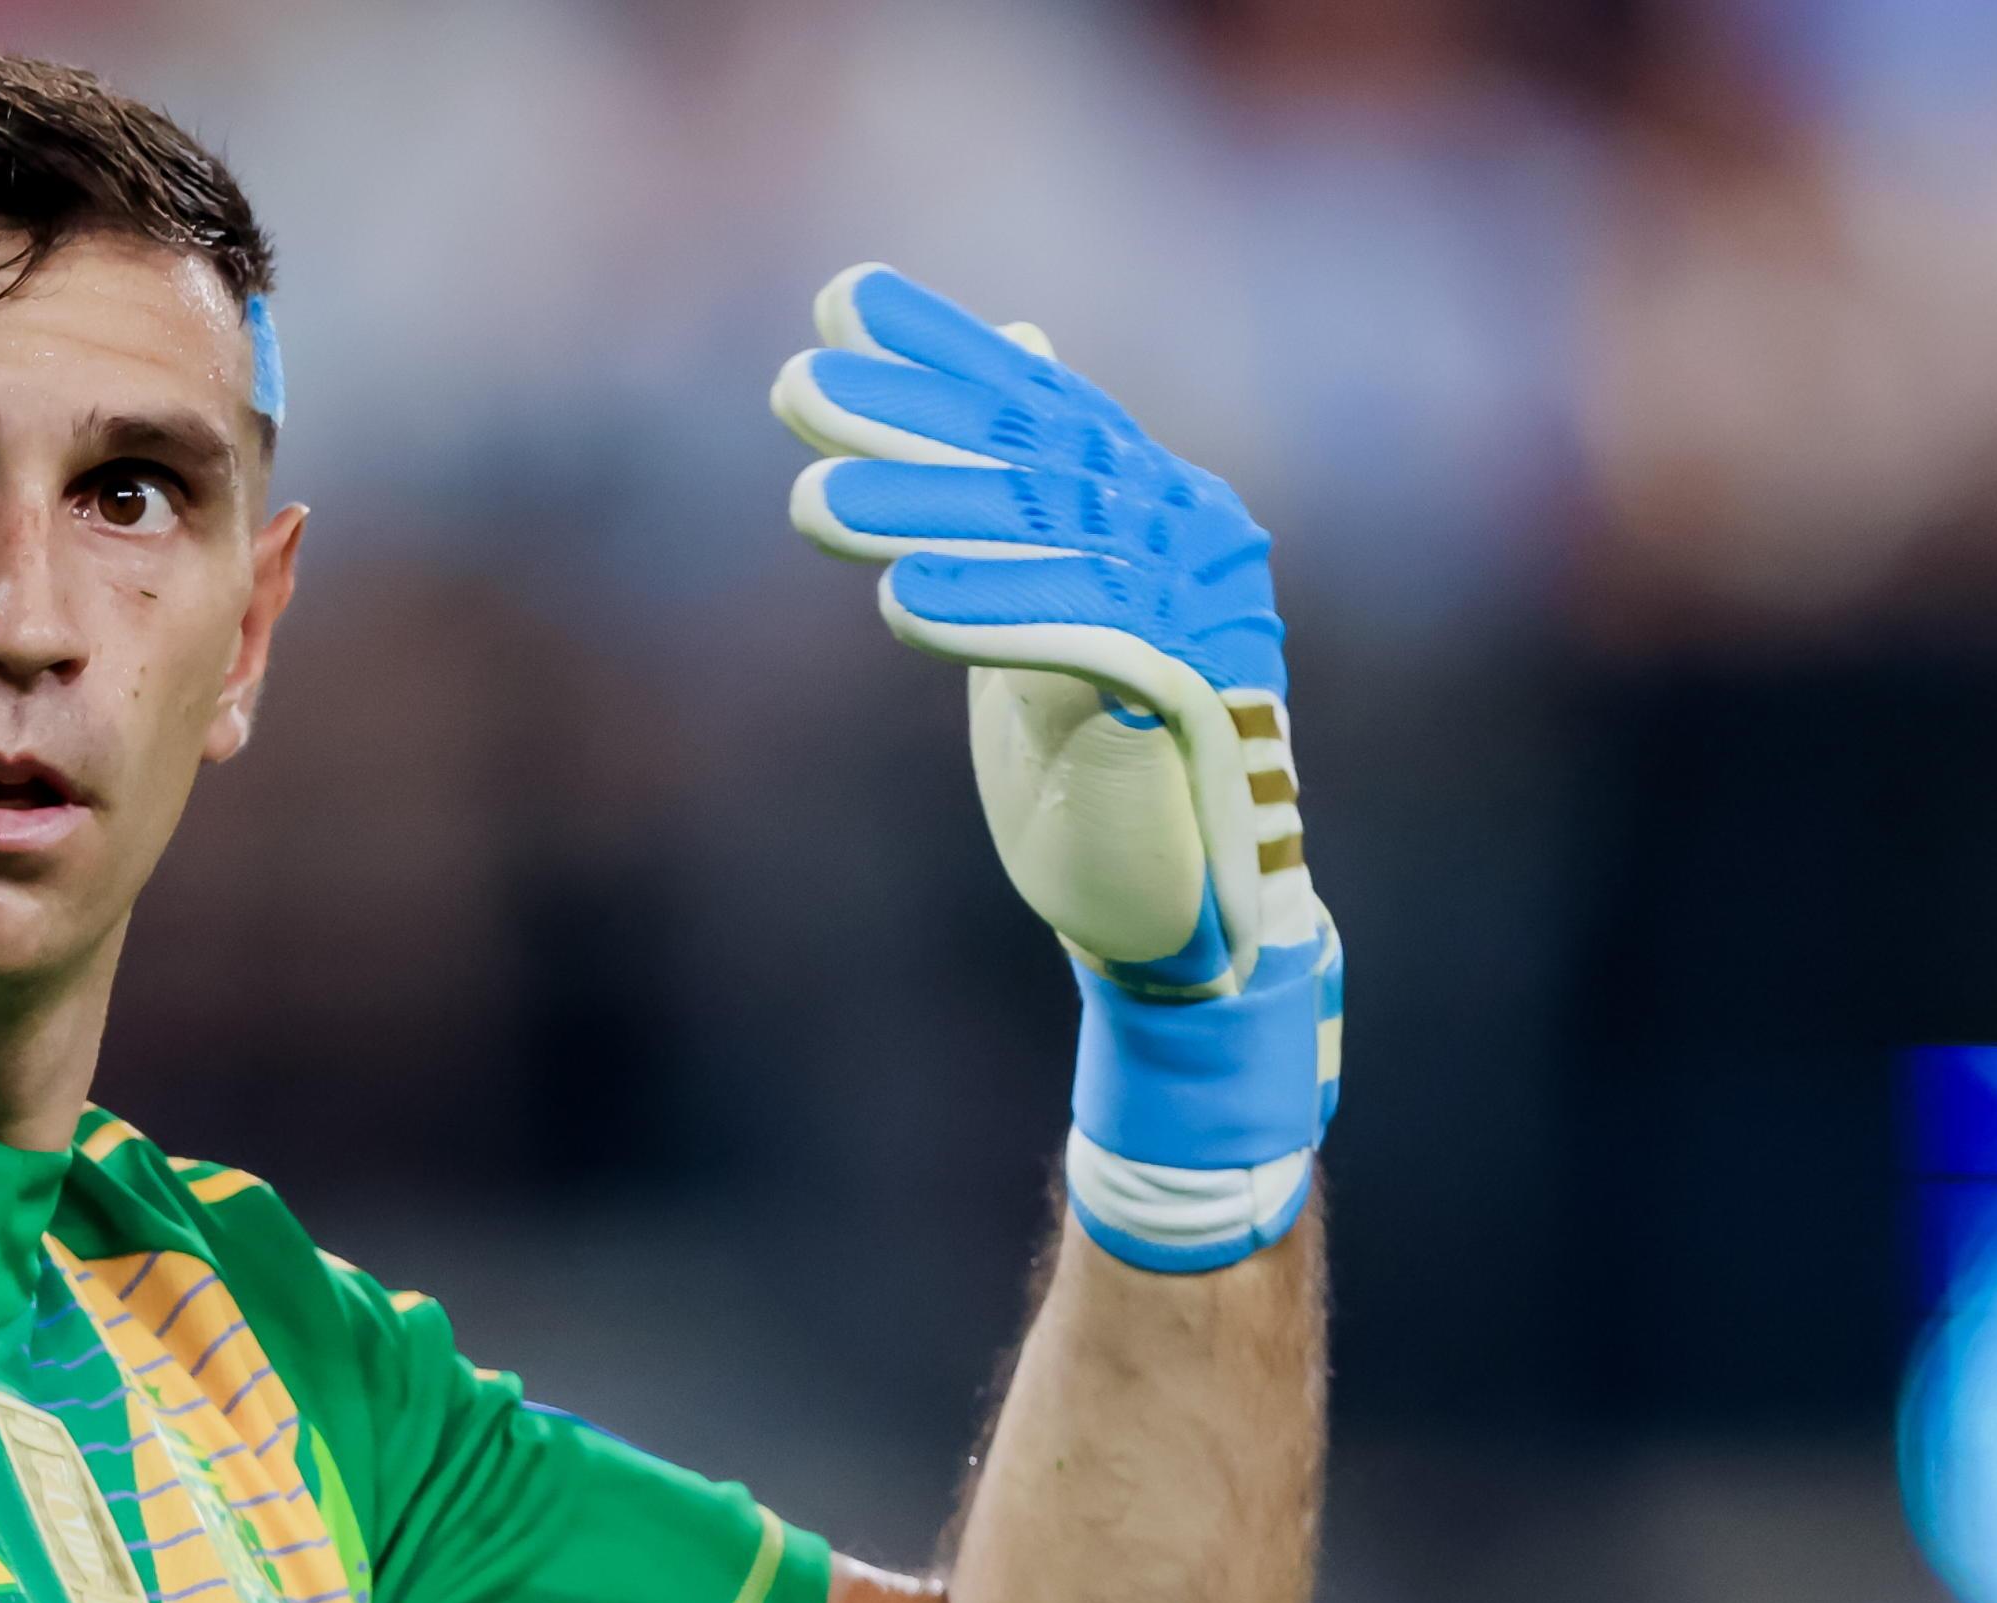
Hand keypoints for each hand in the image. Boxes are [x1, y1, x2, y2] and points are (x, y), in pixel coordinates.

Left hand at [774, 262, 1336, 1270]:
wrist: (1165, 909)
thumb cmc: (1092, 761)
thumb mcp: (1047, 605)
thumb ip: (1029, 492)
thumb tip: (1021, 345)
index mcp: (1155, 504)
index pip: (1036, 404)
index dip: (942, 349)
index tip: (841, 300)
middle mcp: (1191, 537)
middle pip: (1032, 460)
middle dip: (906, 419)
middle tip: (795, 386)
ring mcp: (1201, 614)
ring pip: (1049, 543)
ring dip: (924, 516)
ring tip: (811, 504)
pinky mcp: (1190, 698)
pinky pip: (1081, 639)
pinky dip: (992, 614)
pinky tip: (904, 603)